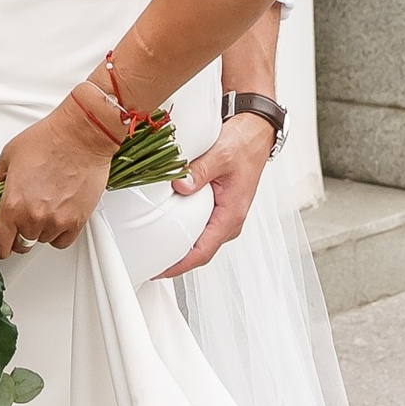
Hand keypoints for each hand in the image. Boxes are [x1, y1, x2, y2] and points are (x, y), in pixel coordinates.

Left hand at [0, 100, 112, 259]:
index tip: (0, 243)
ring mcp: (57, 221)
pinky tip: (57, 217)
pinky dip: (59, 233)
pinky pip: (63, 240)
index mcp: (12, 204)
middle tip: (22, 219)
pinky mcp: (77, 221)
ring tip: (44, 207)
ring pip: (42, 240)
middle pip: (21, 243)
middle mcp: (34, 217)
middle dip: (19, 234)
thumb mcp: (9, 154)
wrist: (80, 135)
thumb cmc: (49, 139)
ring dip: (41, 230)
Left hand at [155, 108, 276, 276]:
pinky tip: (166, 226)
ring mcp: (223, 215)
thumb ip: (199, 171)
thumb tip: (179, 185)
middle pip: (199, 251)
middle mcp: (228, 220)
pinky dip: (183, 231)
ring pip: (199, 240)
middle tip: (149, 262)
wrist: (256, 134)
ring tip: (154, 249)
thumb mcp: (220, 154)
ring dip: (178, 246)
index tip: (160, 271)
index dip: (180, 265)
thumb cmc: (245, 145)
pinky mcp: (217, 207)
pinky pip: (199, 227)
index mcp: (231, 215)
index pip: (203, 252)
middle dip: (175, 261)